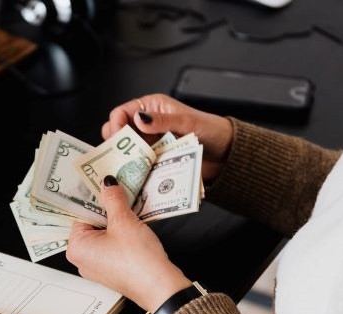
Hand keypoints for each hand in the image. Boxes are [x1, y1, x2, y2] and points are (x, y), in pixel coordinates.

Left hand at [66, 176, 191, 312]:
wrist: (160, 287)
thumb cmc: (137, 259)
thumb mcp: (124, 222)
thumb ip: (113, 199)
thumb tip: (107, 184)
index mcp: (76, 247)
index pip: (80, 213)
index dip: (94, 198)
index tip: (102, 184)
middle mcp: (82, 259)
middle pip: (91, 224)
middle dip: (106, 209)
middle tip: (118, 192)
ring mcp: (97, 266)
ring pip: (104, 234)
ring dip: (116, 221)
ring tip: (129, 206)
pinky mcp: (112, 270)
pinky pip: (112, 245)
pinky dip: (121, 234)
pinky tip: (134, 224)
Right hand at [101, 94, 233, 181]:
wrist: (226, 153)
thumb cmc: (211, 130)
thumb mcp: (187, 122)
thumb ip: (162, 120)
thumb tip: (139, 118)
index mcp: (152, 107)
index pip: (122, 112)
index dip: (115, 125)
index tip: (116, 140)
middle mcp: (148, 124)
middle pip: (120, 133)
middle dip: (116, 144)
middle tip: (119, 156)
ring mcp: (151, 143)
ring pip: (127, 151)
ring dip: (125, 160)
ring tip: (126, 169)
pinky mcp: (155, 160)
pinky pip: (139, 165)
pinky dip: (135, 171)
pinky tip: (135, 177)